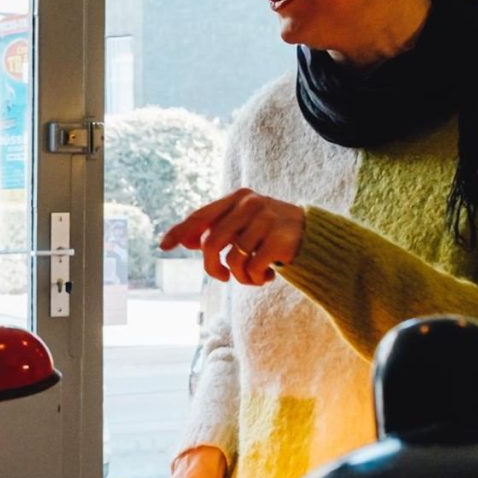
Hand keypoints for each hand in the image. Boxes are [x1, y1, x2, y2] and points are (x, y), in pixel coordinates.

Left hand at [161, 189, 304, 285]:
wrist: (314, 236)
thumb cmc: (269, 233)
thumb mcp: (242, 226)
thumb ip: (215, 230)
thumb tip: (183, 240)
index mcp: (237, 197)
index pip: (200, 216)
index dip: (179, 231)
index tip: (163, 246)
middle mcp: (250, 204)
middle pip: (210, 243)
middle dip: (212, 268)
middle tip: (223, 278)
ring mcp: (266, 219)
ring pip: (232, 260)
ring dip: (241, 277)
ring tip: (253, 276)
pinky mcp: (280, 238)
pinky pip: (253, 268)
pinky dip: (256, 279)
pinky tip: (267, 276)